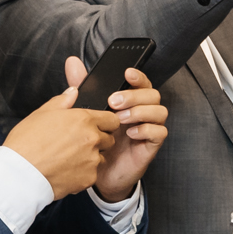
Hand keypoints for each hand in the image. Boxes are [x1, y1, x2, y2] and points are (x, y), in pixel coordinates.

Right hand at [6, 70, 124, 199]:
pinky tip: (66, 170)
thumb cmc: (26, 143)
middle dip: (98, 140)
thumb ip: (62, 101)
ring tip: (69, 158)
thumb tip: (73, 92)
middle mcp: (92, 139)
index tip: (98, 126)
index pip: (112, 119)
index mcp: (84, 119)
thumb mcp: (41, 114)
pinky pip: (91, 174)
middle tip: (78, 143)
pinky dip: (82, 173)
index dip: (105, 122)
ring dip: (90, 157)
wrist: (20, 173)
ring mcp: (92, 160)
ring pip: (101, 157)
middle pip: (109, 139)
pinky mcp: (89, 179)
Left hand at [79, 60, 169, 201]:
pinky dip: (146, 129)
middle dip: (134, 96)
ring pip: (160, 111)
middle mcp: (144, 111)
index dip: (138, 76)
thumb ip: (83, 86)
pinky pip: (160, 132)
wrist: (100, 171)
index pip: (142, 82)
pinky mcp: (151, 145)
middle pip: (152, 94)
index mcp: (131, 100)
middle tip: (114, 102)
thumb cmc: (98, 139)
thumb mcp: (88, 111)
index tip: (126, 73)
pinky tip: (130, 133)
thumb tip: (72, 63)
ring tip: (121, 119)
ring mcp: (149, 128)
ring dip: (140, 111)